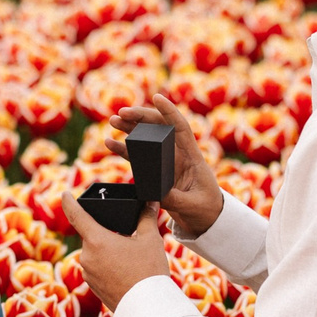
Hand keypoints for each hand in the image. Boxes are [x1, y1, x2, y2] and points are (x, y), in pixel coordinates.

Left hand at [60, 194, 172, 311]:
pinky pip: (97, 268)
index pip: (77, 215)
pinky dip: (109, 266)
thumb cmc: (148, 272)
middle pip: (93, 236)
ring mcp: (88, 273)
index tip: (64, 194)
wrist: (147, 308)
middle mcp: (86, 256)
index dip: (69, 202)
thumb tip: (151, 202)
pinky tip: (126, 272)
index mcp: (97, 240)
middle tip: (130, 241)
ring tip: (132, 261)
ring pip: (96, 253)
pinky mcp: (92, 286)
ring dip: (109, 251)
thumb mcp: (151, 240)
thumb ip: (146, 218)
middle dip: (108, 234)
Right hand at [104, 95, 224, 236]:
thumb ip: (175, 199)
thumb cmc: (206, 209)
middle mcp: (177, 154)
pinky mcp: (156, 172)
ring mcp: (166, 161)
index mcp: (192, 156)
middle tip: (121, 113)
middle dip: (140, 116)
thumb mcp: (193, 205)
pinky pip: (137, 156)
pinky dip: (124, 148)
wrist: (205, 219)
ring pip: (146, 138)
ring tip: (112, 121)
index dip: (170, 111)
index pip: (181, 127)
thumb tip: (156, 193)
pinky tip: (110, 143)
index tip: (157, 97)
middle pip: (158, 127)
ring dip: (129, 128)